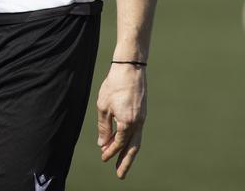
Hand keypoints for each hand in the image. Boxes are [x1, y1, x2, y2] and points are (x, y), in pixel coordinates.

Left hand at [96, 62, 146, 178]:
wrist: (130, 68)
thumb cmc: (114, 85)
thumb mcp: (103, 107)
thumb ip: (103, 127)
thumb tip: (102, 143)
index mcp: (128, 122)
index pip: (118, 143)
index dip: (110, 151)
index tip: (103, 157)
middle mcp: (138, 123)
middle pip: (132, 148)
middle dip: (125, 162)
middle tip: (120, 175)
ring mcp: (142, 118)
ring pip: (137, 141)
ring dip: (129, 153)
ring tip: (123, 164)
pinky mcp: (143, 113)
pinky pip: (137, 132)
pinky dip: (130, 140)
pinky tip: (124, 142)